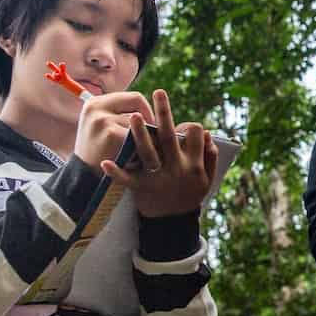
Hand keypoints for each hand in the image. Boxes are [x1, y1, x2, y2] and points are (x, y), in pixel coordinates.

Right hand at [73, 91, 156, 169]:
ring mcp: (103, 120)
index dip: (148, 112)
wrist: (85, 180)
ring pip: (140, 124)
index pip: (135, 98)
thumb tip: (157, 104)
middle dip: (149, 125)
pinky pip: (138, 138)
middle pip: (139, 108)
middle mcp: (96, 107)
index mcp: (95, 103)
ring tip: (143, 153)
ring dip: (145, 139)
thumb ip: (121, 115)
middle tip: (154, 139)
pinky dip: (141, 149)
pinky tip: (137, 161)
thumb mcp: (102, 127)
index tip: (152, 126)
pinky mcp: (111, 134)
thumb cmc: (99, 153)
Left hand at [100, 90, 217, 217]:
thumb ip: (210, 157)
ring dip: (141, 133)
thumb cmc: (190, 196)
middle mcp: (176, 169)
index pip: (194, 135)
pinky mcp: (141, 189)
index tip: (183, 123)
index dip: (189, 126)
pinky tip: (104, 162)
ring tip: (135, 115)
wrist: (173, 224)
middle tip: (158, 91)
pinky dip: (116, 171)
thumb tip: (207, 135)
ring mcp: (158, 179)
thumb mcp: (208, 180)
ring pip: (148, 152)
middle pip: (169, 136)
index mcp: (194, 165)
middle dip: (164, 112)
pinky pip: (127, 179)